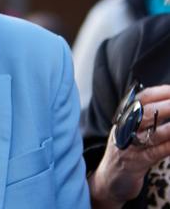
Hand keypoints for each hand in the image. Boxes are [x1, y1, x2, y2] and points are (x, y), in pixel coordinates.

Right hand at [89, 85, 169, 207]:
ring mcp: (129, 146)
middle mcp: (124, 128)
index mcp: (124, 117)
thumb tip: (165, 102)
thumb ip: (143, 117)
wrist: (107, 180)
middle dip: (168, 106)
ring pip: (153, 132)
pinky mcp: (135, 163)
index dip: (160, 92)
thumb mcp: (128, 130)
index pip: (142, 98)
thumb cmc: (124, 152)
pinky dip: (169, 146)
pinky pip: (156, 152)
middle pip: (147, 113)